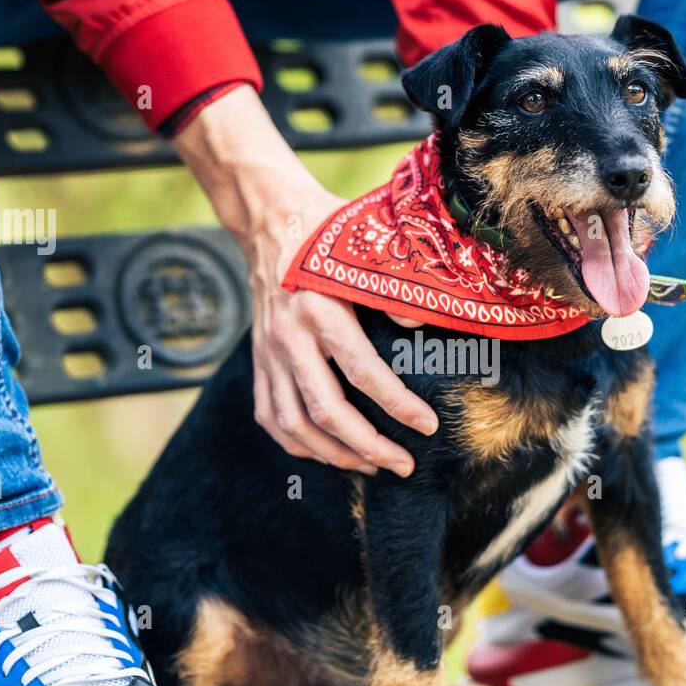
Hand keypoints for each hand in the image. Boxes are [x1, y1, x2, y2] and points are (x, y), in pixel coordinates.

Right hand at [173, 86, 436, 475]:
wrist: (270, 219)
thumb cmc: (327, 233)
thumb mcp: (363, 248)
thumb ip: (394, 287)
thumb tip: (419, 326)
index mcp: (319, 309)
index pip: (362, 371)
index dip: (397, 405)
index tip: (428, 426)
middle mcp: (287, 336)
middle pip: (325, 411)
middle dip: (368, 446)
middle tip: (403, 465)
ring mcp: (266, 353)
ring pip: (293, 424)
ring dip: (334, 454)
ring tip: (371, 466)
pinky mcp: (257, 361)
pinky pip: (270, 416)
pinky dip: (297, 444)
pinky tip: (328, 453)